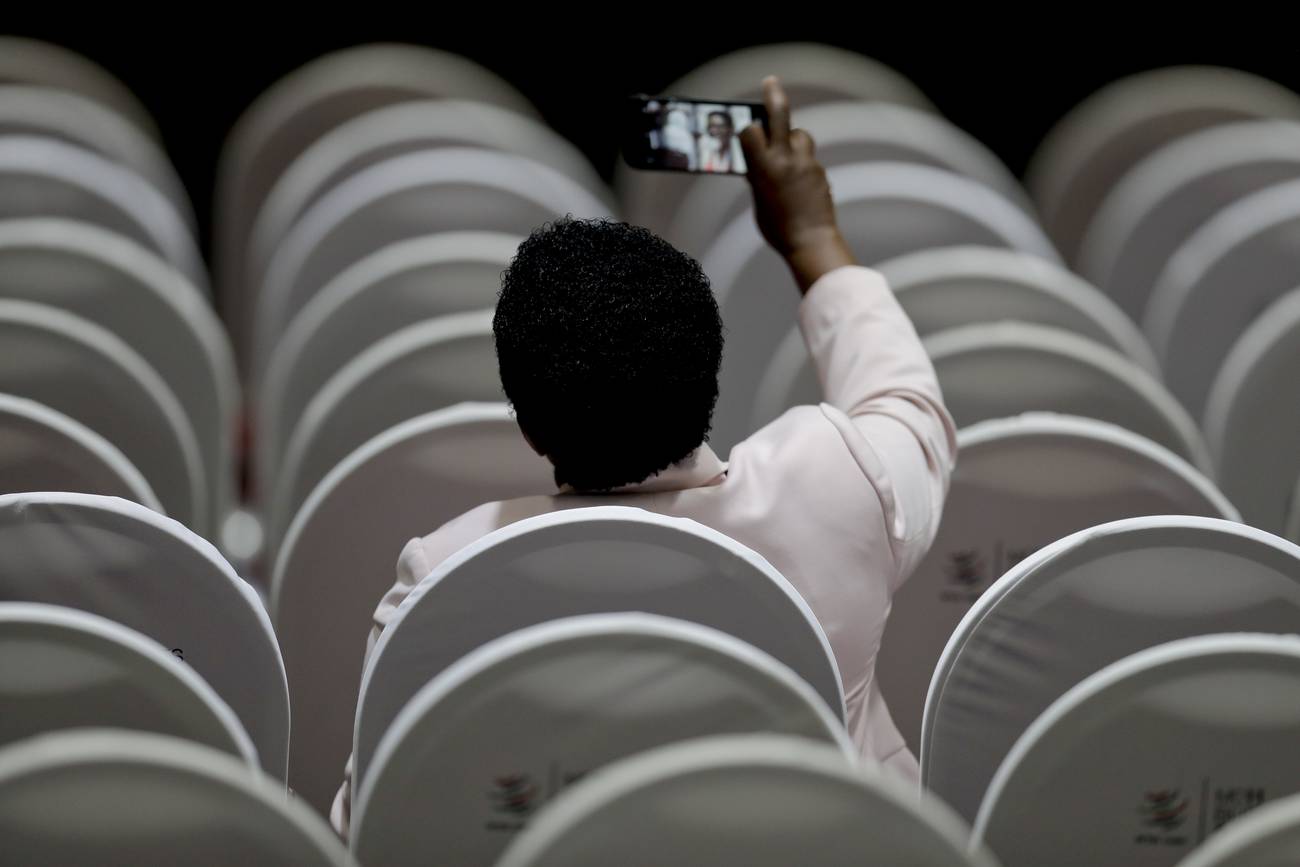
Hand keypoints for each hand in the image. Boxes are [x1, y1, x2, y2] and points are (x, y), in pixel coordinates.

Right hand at [741, 76, 854, 292]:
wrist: (811, 241)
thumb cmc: (777, 228)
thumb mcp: (758, 201)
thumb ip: (757, 177)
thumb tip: (756, 163)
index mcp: (763, 167)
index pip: (751, 131)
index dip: (747, 130)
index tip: (746, 133)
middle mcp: (785, 159)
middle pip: (780, 115)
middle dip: (773, 96)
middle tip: (770, 81)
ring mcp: (806, 163)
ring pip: (799, 135)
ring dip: (792, 138)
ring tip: (787, 157)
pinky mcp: (820, 171)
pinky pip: (808, 158)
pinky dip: (802, 164)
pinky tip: (799, 186)